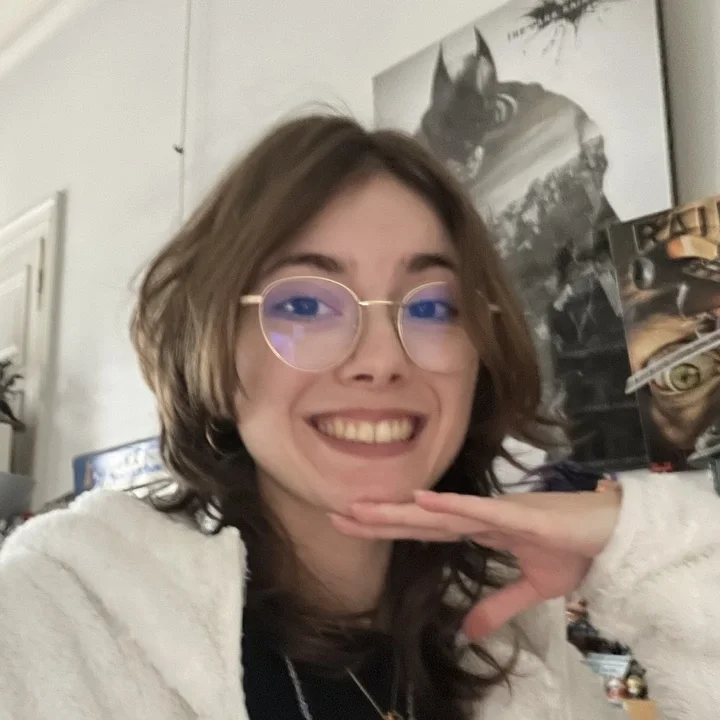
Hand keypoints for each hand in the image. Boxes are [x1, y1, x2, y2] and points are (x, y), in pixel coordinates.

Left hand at [331, 486, 621, 639]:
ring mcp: (494, 513)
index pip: (424, 528)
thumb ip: (497, 608)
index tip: (354, 524)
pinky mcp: (516, 515)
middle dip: (379, 518)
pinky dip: (448, 506)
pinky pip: (476, 510)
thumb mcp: (531, 589)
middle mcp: (478, 517)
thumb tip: (467, 634)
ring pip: (437, 512)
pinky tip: (419, 500)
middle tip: (336, 514)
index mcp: (479, 530)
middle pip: (419, 518)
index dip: (390, 526)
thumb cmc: (574, 551)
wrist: (611, 537)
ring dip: (399, 511)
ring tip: (360, 507)